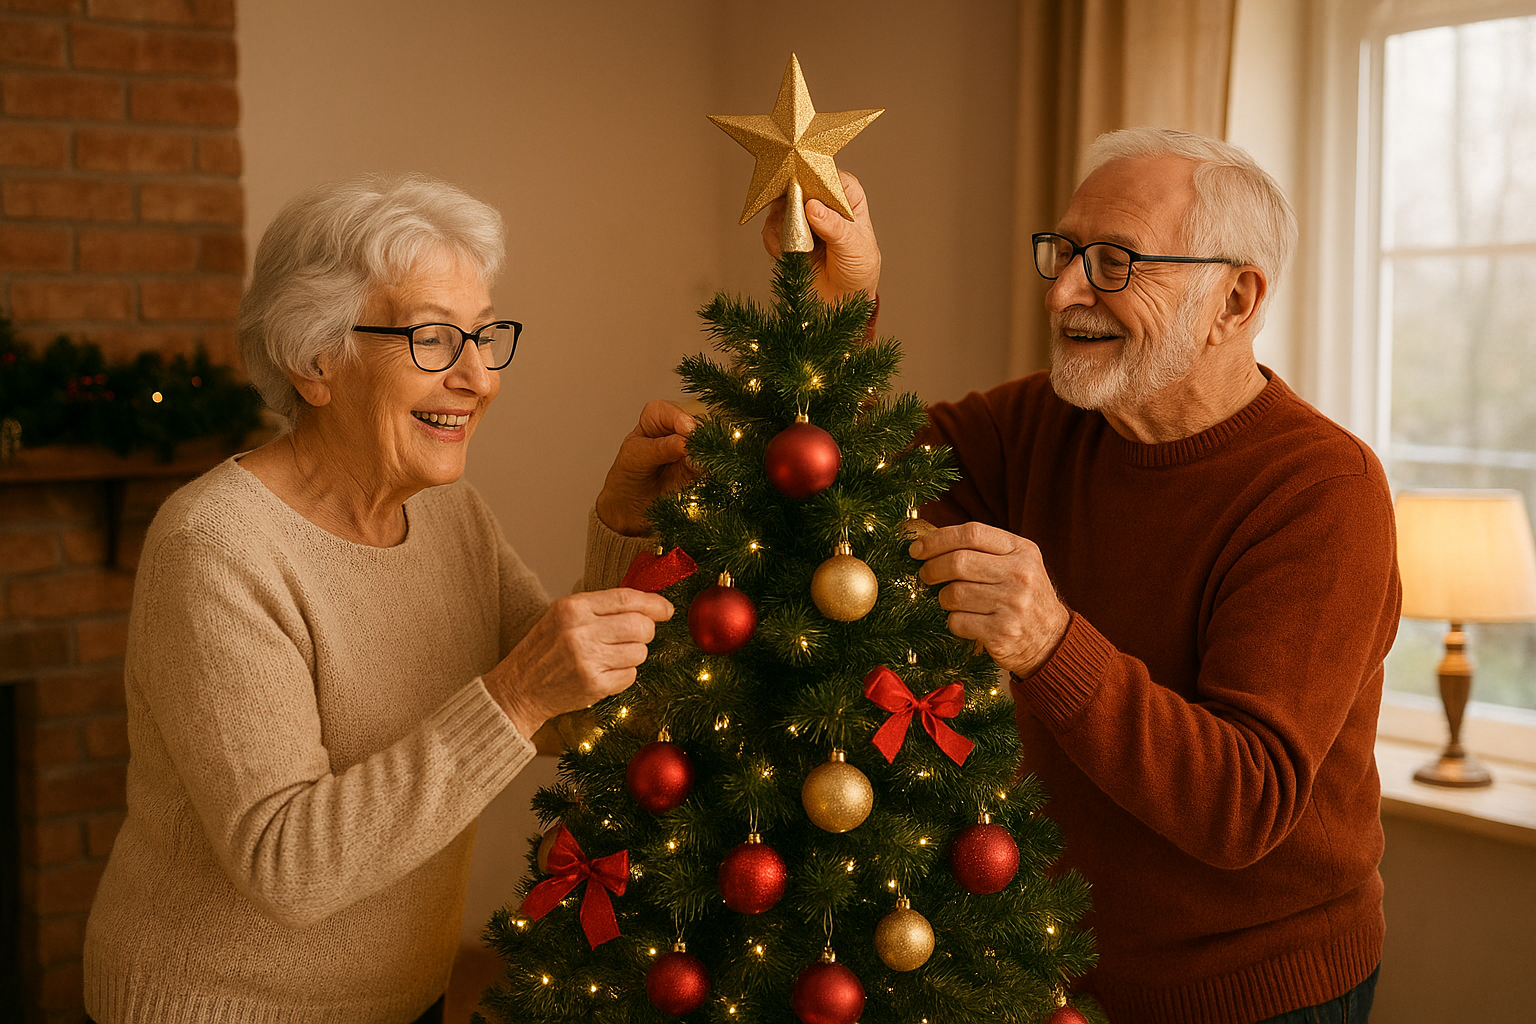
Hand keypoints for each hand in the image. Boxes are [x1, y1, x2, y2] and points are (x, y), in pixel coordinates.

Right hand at [483, 589, 673, 738]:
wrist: (518, 689)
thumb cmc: (544, 650)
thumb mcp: (562, 616)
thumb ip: (600, 607)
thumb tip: (648, 604)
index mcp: (572, 607)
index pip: (627, 598)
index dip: (653, 603)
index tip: (666, 609)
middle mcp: (580, 631)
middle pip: (640, 625)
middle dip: (646, 631)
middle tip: (635, 636)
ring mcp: (587, 659)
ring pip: (640, 651)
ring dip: (633, 655)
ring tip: (610, 656)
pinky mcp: (594, 685)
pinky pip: (631, 675)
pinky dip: (624, 674)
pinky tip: (604, 672)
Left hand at [596, 400, 698, 536]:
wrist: (630, 511)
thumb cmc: (627, 478)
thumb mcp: (636, 459)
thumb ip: (660, 449)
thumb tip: (686, 443)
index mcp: (654, 422)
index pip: (667, 411)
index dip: (678, 417)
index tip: (687, 430)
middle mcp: (675, 433)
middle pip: (693, 425)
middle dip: (697, 435)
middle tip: (697, 449)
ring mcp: (690, 451)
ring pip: (707, 443)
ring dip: (707, 451)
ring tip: (700, 463)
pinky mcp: (699, 471)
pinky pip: (711, 465)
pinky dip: (711, 467)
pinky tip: (707, 471)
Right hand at [762, 170, 881, 301]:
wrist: (841, 299)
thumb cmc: (858, 268)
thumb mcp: (854, 247)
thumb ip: (835, 227)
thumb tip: (814, 208)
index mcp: (846, 194)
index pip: (826, 173)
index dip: (813, 178)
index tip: (805, 192)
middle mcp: (821, 199)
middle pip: (798, 184)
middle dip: (793, 201)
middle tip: (795, 219)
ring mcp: (800, 214)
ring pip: (780, 205)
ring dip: (784, 225)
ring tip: (797, 244)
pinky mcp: (784, 232)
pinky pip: (770, 229)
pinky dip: (775, 241)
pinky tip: (787, 253)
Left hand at [911, 523, 1070, 677]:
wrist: (1052, 639)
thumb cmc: (1024, 597)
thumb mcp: (1018, 564)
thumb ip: (984, 550)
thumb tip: (930, 543)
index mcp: (1022, 550)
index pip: (972, 533)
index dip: (937, 539)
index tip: (917, 549)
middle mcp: (1020, 574)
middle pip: (958, 562)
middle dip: (932, 569)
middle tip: (926, 575)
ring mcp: (1012, 604)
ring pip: (954, 594)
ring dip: (943, 598)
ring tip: (952, 601)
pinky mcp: (1001, 632)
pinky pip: (957, 622)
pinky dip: (954, 622)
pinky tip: (967, 622)